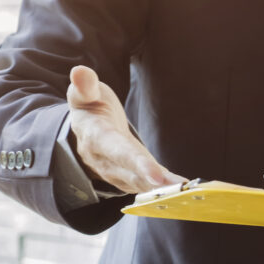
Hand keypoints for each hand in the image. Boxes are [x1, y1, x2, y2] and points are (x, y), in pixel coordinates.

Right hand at [66, 65, 182, 192]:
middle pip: (132, 172)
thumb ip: (84, 86)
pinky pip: (147, 184)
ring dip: (163, 190)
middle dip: (154, 182)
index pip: (118, 150)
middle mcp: (105, 160)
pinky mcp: (129, 176)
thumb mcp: (85, 93)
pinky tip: (182, 189)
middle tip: (178, 188)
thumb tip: (79, 72)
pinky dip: (165, 189)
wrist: (84, 129)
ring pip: (141, 183)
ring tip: (184, 191)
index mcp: (96, 137)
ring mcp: (116, 172)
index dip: (136, 163)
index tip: (155, 174)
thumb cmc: (89, 106)